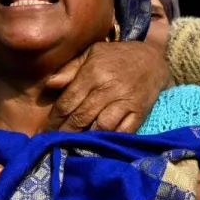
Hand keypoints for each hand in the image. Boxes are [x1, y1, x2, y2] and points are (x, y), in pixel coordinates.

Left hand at [44, 40, 171, 132]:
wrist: (153, 59)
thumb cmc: (116, 57)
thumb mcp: (91, 54)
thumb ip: (69, 69)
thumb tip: (50, 85)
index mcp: (94, 72)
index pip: (68, 101)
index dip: (55, 119)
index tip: (46, 129)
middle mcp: (109, 87)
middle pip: (81, 117)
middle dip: (65, 132)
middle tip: (54, 142)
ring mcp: (126, 102)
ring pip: (100, 127)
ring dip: (85, 139)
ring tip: (73, 146)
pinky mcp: (139, 113)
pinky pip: (122, 132)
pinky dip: (109, 140)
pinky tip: (97, 144)